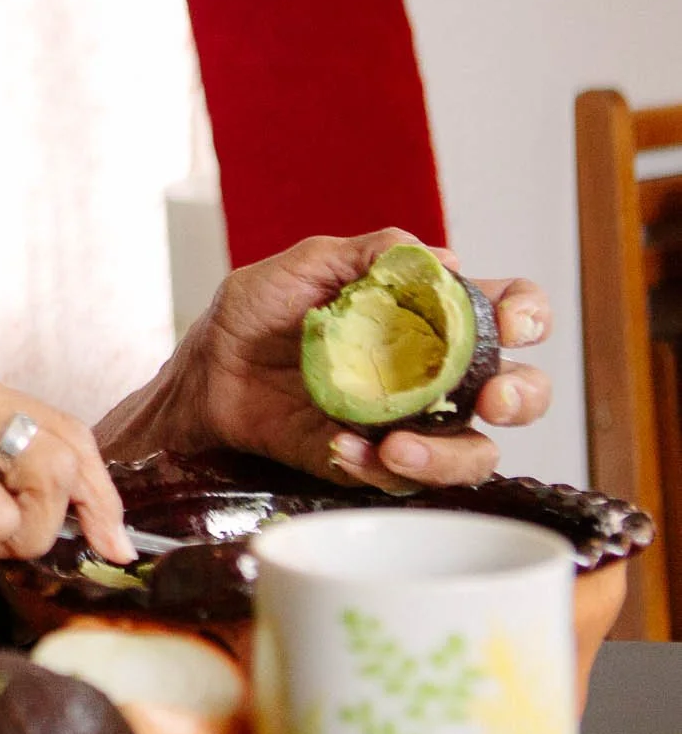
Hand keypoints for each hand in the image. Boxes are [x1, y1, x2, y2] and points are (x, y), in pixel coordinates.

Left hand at [128, 227, 551, 491]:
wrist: (207, 373)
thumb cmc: (257, 315)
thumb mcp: (302, 267)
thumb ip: (364, 255)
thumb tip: (438, 259)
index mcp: (432, 317)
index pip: (508, 311)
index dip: (527, 315)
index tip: (512, 324)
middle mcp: (438, 374)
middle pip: (520, 389)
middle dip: (521, 396)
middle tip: (491, 398)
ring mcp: (413, 423)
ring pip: (475, 453)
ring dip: (449, 454)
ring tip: (398, 447)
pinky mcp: (375, 463)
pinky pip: (399, 479)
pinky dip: (375, 467)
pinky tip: (340, 446)